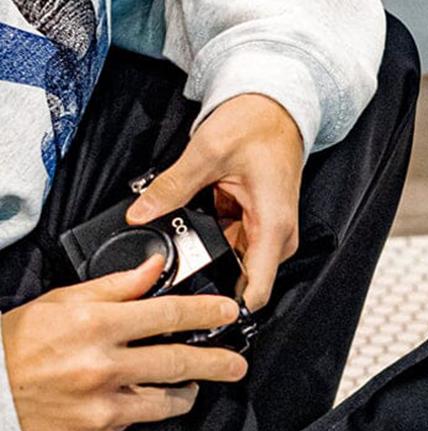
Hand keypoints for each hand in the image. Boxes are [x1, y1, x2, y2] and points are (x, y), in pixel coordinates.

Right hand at [1, 256, 247, 430]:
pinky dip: (143, 407)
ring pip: (168, 401)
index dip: (204, 313)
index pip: (166, 314)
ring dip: (186, 391)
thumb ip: (115, 287)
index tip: (228, 312)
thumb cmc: (17, 345)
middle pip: (179, 362)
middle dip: (217, 363)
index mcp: (93, 325)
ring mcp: (104, 405)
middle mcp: (102, 366)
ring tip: (190, 383)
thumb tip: (155, 269)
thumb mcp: (61, 303)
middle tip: (237, 364)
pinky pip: (139, 420)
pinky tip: (134, 397)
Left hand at [126, 93, 303, 311]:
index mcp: (273, 228)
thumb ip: (172, 187)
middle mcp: (277, 238)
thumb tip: (139, 213)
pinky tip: (197, 217)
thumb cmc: (256, 126)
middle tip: (170, 267)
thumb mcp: (207, 152)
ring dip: (207, 253)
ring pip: (233, 261)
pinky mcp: (260, 226)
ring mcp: (269, 234)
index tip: (198, 317)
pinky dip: (212, 236)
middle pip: (241, 279)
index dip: (227, 310)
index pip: (256, 291)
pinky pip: (232, 242)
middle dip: (205, 275)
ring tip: (181, 231)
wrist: (275, 106)